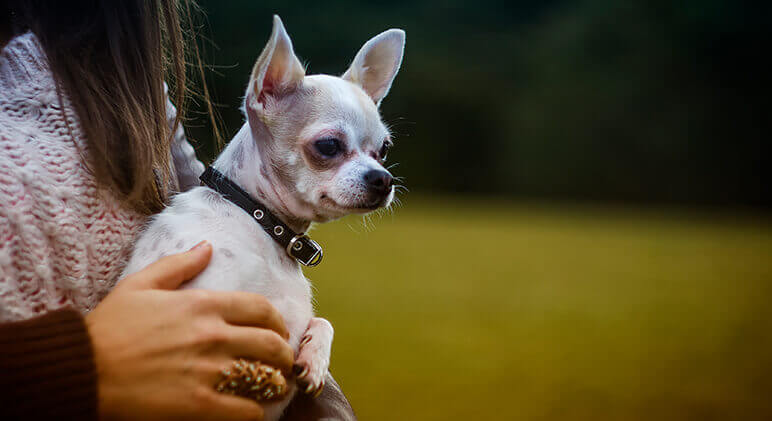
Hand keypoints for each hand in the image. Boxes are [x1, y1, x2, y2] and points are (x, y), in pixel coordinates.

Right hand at [86, 241, 292, 419]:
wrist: (82, 370)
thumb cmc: (109, 327)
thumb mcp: (140, 284)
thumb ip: (179, 265)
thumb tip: (207, 247)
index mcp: (204, 305)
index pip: (262, 309)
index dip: (278, 322)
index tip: (278, 331)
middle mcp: (214, 335)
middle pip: (273, 344)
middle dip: (285, 354)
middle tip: (282, 363)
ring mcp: (209, 371)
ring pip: (266, 377)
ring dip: (276, 384)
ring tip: (275, 388)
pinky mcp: (199, 404)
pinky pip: (246, 410)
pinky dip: (255, 411)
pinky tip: (252, 410)